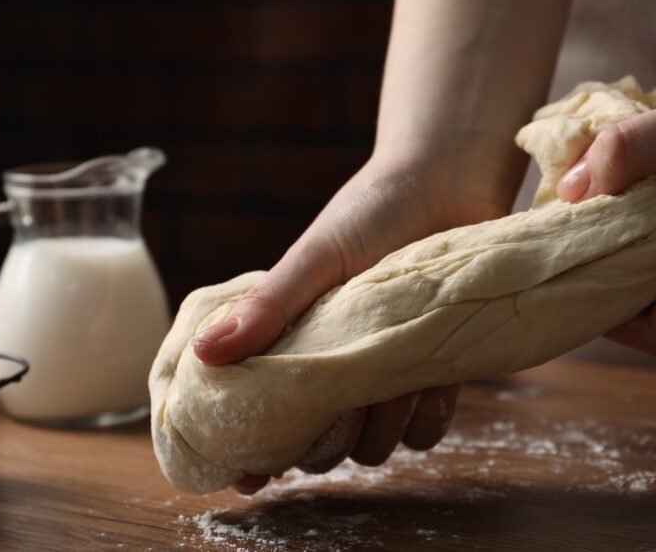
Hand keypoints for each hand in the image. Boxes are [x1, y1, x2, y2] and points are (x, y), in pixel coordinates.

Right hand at [191, 145, 520, 493]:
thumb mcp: (313, 257)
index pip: (264, 414)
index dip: (256, 452)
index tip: (253, 475)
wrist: (450, 179)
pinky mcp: (436, 369)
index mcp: (294, 342)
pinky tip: (427, 381)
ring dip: (380, 427)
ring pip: (375, 443)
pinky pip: (426, 428)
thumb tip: (204, 353)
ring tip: (391, 378)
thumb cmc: (373, 209)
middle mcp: (336, 365)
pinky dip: (425, 415)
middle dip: (325, 442)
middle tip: (337, 405)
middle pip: (321, 444)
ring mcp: (385, 371)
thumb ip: (266, 307)